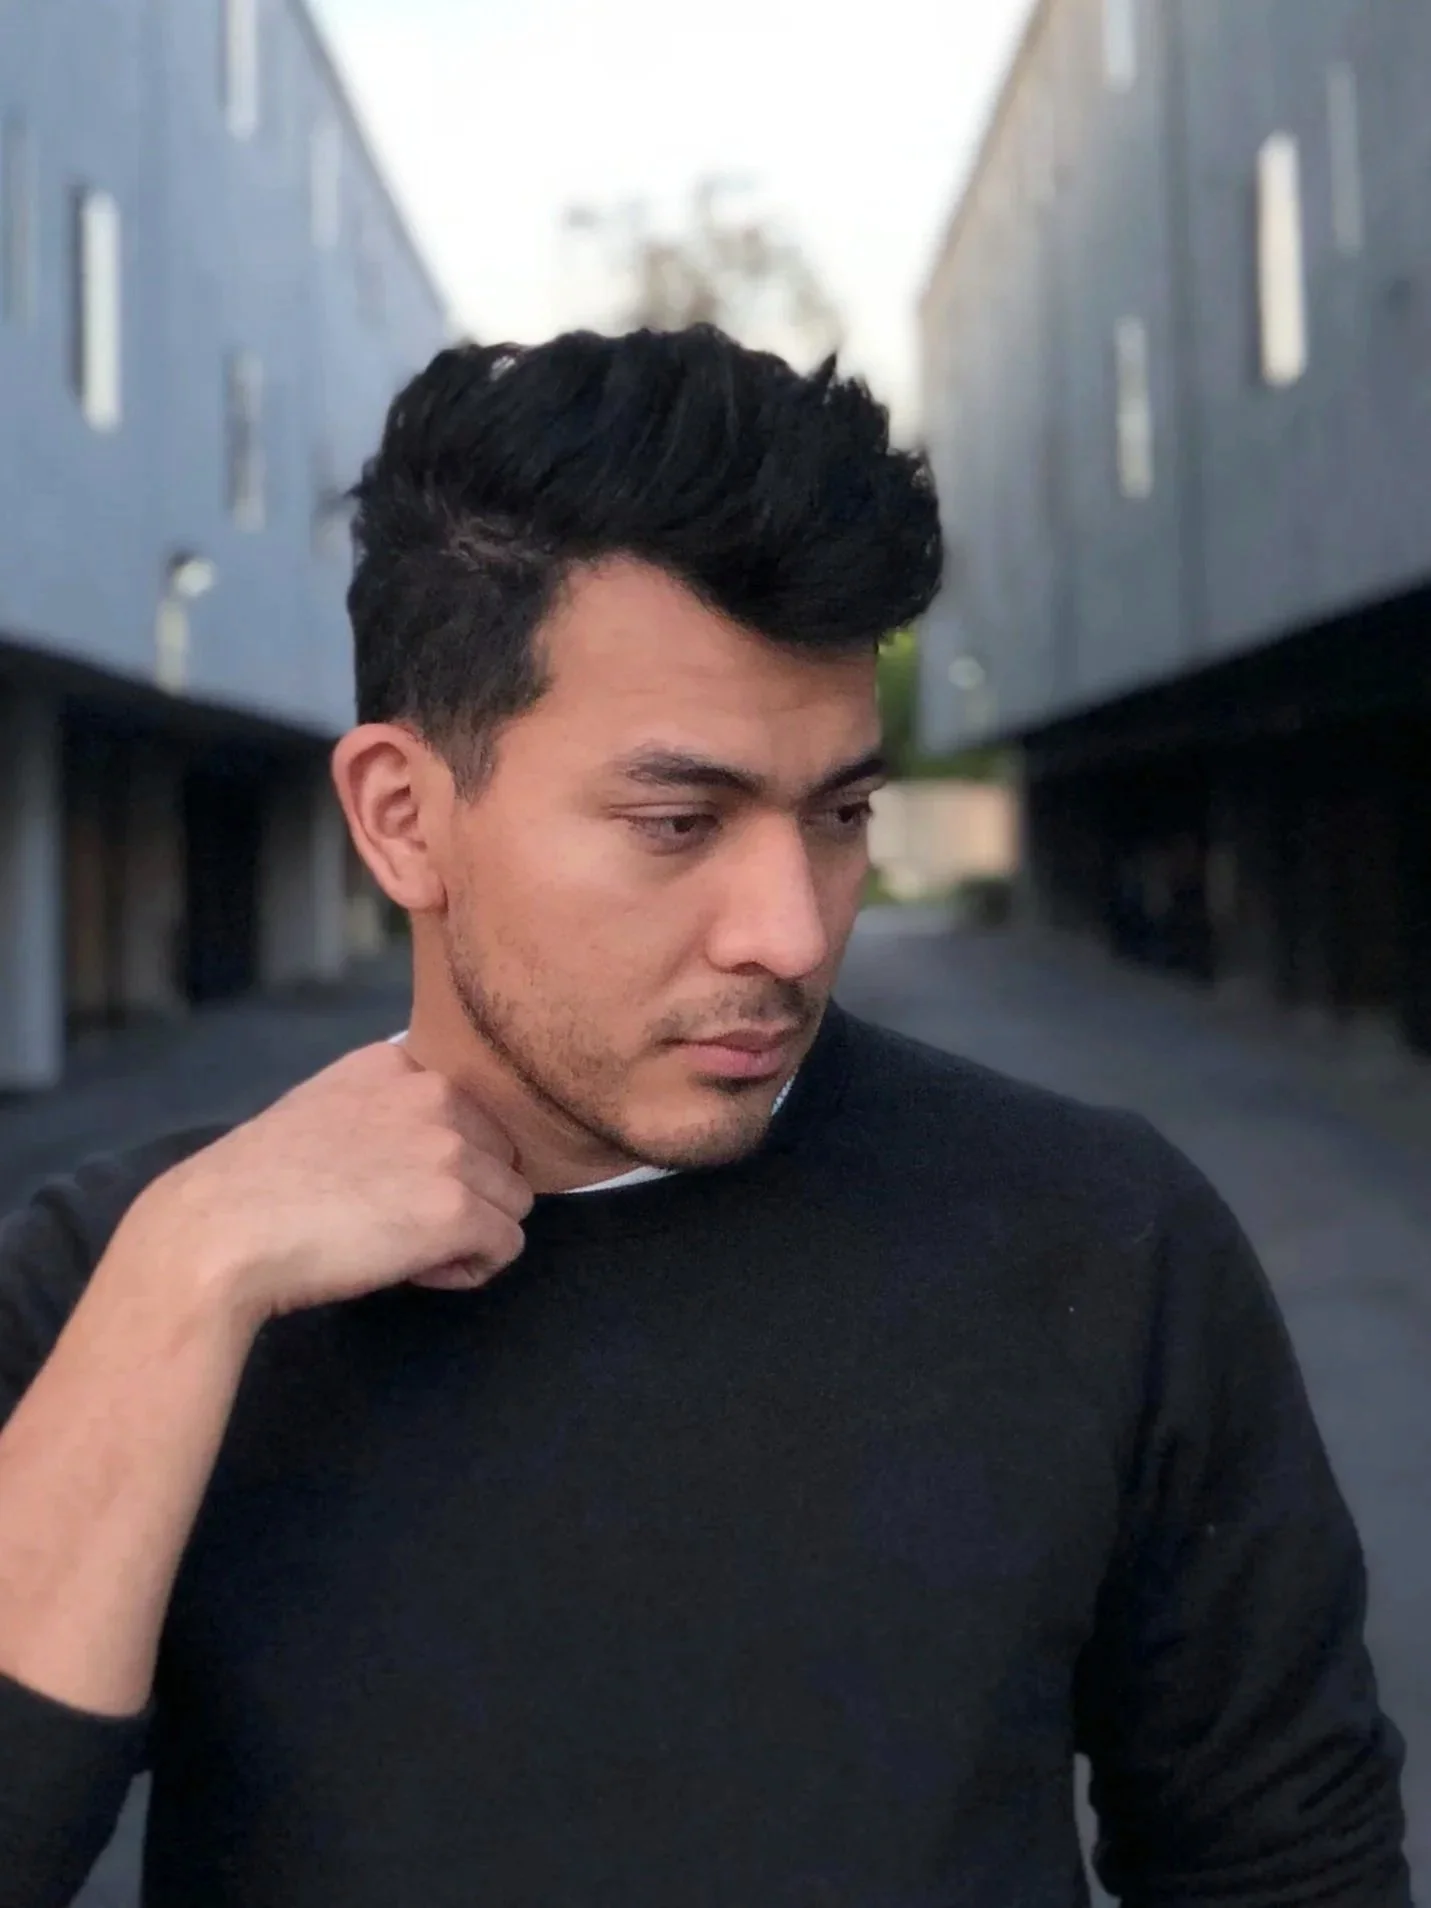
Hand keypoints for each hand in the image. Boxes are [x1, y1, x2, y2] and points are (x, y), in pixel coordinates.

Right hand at [126, 1043, 533, 1327]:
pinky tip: (416, 1272)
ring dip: (471, 1234)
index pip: (469, 1113)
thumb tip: (419, 1158)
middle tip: (401, 1226)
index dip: (441, 1160)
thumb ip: (379, 1114)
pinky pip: (506, 1246)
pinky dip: (470, 1269)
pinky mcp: (458, 1209)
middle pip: (501, 1156)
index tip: (390, 1188)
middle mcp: (434, 1094)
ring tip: (407, 1250)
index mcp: (397, 1064)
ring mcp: (451, 1150)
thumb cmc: (255, 1187)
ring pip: (512, 1202)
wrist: (221, 1232)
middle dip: (465, 1195)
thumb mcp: (321, 1112)